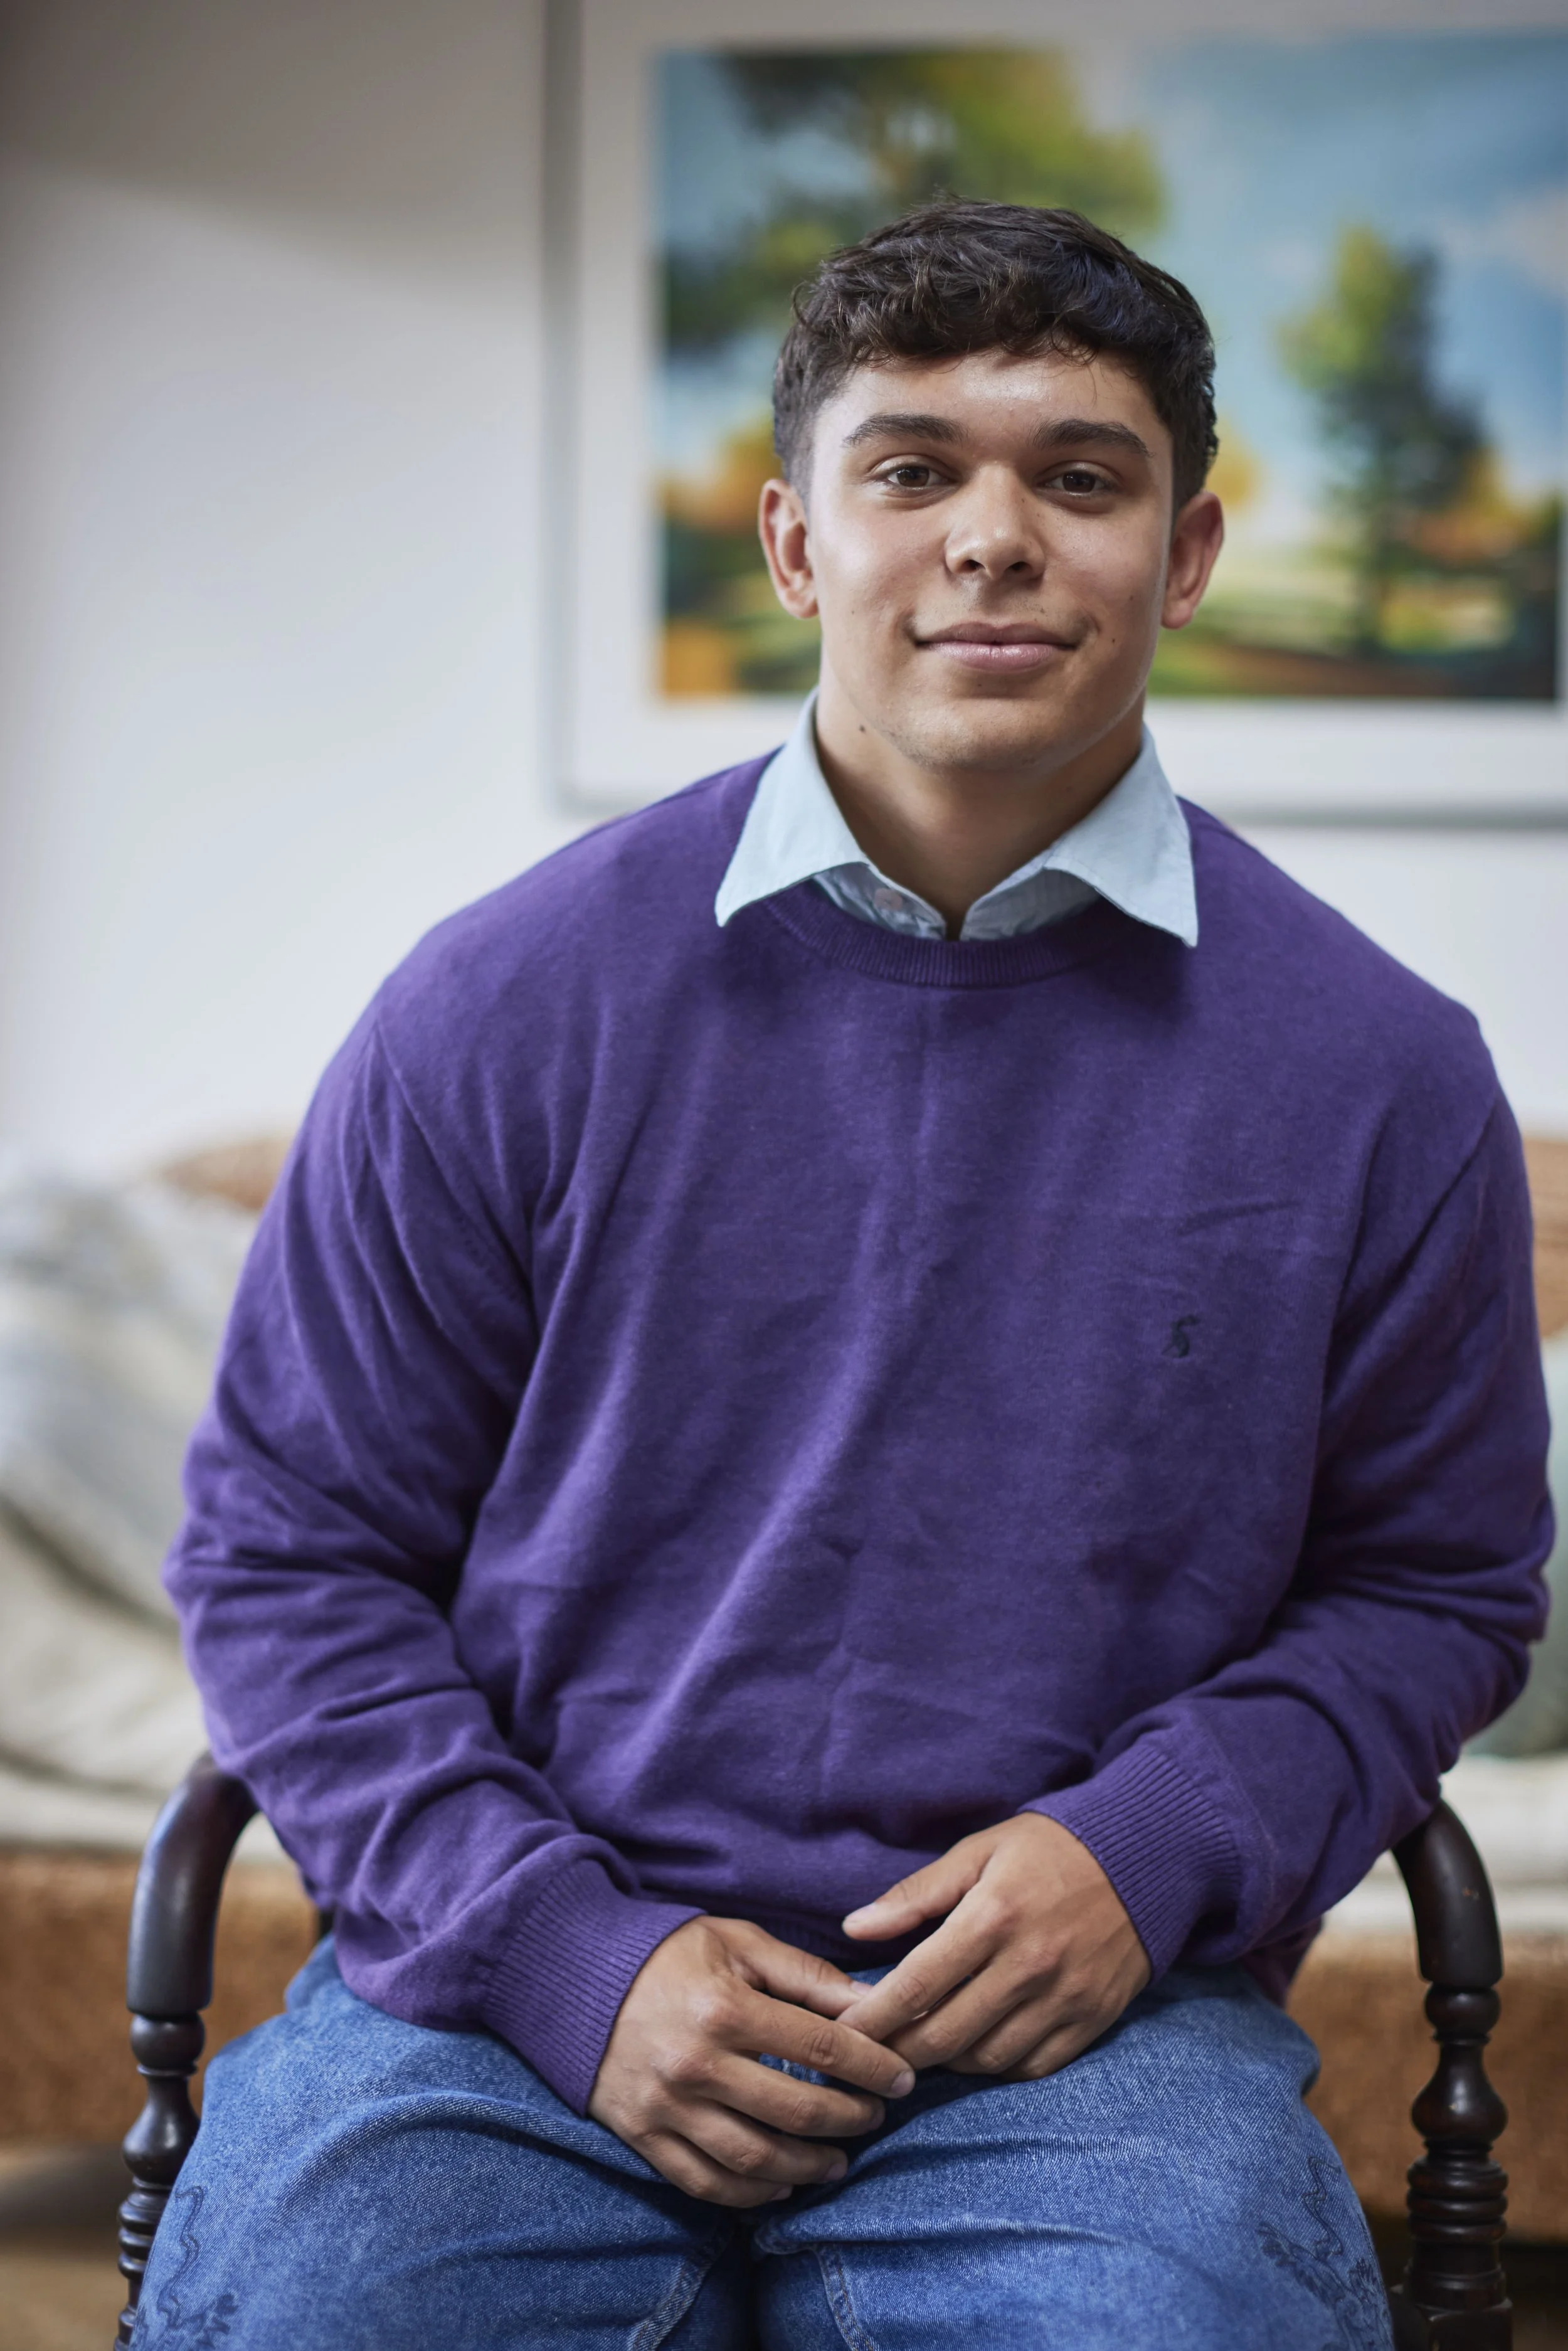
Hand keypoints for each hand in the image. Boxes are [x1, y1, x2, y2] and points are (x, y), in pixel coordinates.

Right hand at [588, 1916, 915, 2207]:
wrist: (571, 1975)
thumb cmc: (667, 1953)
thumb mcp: (738, 1943)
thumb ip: (806, 1975)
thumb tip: (872, 2003)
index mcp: (725, 2007)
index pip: (821, 2048)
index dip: (872, 2066)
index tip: (903, 2076)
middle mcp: (697, 2064)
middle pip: (797, 2111)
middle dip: (851, 2119)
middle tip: (876, 2116)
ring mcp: (668, 2107)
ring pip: (756, 2159)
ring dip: (810, 2166)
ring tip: (839, 2160)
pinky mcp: (643, 2136)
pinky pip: (707, 2183)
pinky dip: (752, 2193)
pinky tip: (783, 2182)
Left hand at [838, 1813, 1149, 2081]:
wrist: (1145, 1856)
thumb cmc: (1049, 1849)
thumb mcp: (979, 1851)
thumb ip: (915, 1894)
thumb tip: (854, 1927)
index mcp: (991, 1917)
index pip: (915, 1986)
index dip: (871, 2019)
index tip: (840, 2036)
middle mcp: (1028, 1966)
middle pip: (944, 2035)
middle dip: (896, 2051)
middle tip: (869, 2052)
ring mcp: (1064, 1998)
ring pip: (984, 2059)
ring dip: (944, 2062)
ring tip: (919, 2048)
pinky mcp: (1091, 2020)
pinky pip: (1031, 2067)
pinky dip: (996, 2068)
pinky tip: (974, 2051)